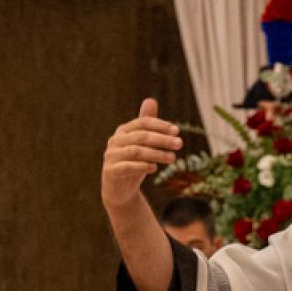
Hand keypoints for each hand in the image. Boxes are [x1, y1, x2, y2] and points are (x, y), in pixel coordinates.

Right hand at [102, 98, 182, 212]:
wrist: (119, 190)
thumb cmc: (133, 163)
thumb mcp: (141, 144)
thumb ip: (146, 124)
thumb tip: (151, 100)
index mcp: (123, 131)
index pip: (143, 123)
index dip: (160, 125)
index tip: (177, 131)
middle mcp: (115, 141)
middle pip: (141, 136)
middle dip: (162, 139)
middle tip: (180, 144)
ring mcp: (111, 156)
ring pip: (136, 151)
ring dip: (156, 154)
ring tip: (173, 158)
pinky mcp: (111, 171)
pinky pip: (127, 167)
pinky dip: (141, 166)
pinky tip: (154, 168)